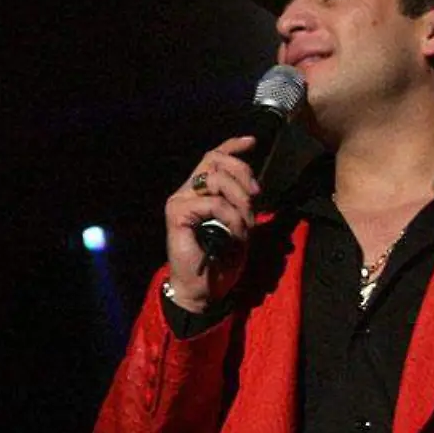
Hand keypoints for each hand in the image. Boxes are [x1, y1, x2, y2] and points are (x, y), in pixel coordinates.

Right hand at [164, 136, 260, 313]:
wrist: (203, 291)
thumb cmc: (220, 261)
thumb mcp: (240, 226)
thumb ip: (242, 204)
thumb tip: (254, 186)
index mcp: (200, 192)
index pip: (214, 158)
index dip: (233, 146)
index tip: (253, 141)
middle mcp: (187, 192)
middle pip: (216, 160)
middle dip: (243, 172)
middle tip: (256, 196)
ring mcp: (180, 201)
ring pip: (216, 178)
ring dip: (240, 200)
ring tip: (247, 224)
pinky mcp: (177, 213)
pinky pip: (213, 203)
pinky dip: (232, 217)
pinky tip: (236, 233)